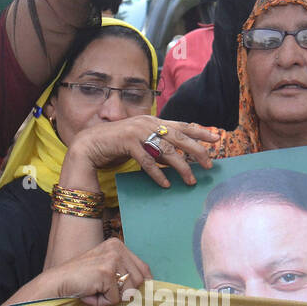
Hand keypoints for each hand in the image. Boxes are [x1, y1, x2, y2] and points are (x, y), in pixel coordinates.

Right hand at [42, 239, 150, 305]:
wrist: (58, 282)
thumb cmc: (81, 279)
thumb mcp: (106, 268)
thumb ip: (124, 272)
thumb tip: (150, 287)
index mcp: (118, 244)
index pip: (144, 269)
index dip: (143, 284)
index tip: (137, 294)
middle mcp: (117, 248)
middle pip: (140, 281)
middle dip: (124, 292)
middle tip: (103, 289)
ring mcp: (112, 259)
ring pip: (129, 291)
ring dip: (112, 297)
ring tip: (95, 290)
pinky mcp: (107, 272)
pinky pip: (116, 298)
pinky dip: (103, 301)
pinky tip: (90, 292)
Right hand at [65, 116, 217, 188]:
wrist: (89, 144)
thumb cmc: (116, 144)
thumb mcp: (141, 141)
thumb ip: (157, 144)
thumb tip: (179, 156)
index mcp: (153, 121)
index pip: (182, 125)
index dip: (200, 132)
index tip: (217, 138)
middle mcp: (147, 123)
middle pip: (179, 137)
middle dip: (197, 151)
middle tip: (209, 165)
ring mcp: (137, 132)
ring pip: (166, 151)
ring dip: (181, 167)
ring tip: (190, 180)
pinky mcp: (127, 143)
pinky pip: (147, 161)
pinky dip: (158, 174)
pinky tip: (166, 184)